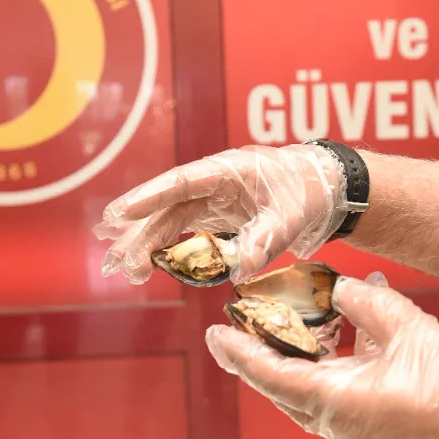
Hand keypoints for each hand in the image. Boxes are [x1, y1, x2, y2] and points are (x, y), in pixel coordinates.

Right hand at [93, 144, 347, 283]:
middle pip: (167, 205)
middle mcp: (212, 182)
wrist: (324, 187)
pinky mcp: (214, 215)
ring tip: (123, 268)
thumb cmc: (308, 190)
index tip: (121, 212)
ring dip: (144, 242)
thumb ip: (266, 237)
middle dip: (138, 230)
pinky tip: (144, 264)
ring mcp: (211, 198)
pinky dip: (162, 247)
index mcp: (228, 170)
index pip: (182, 182)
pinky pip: (181, 231)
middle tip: (114, 257)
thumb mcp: (293, 214)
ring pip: (168, 219)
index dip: (150, 196)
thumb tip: (240, 267)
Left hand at [204, 272, 438, 438]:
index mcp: (333, 401)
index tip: (215, 333)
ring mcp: (355, 432)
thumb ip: (364, 302)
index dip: (238, 351)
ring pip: (308, 394)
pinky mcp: (375, 432)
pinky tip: (343, 340)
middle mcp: (336, 423)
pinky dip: (327, 370)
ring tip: (289, 326)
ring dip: (295, 361)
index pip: (268, 374)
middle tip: (243, 324)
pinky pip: (335, 399)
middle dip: (260, 354)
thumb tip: (338, 290)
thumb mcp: (407, 328)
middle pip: (281, 386)